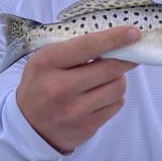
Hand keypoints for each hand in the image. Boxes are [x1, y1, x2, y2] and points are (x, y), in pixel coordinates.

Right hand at [16, 26, 140, 152]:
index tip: (133, 32)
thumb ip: (74, 48)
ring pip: (117, 88)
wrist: (29, 126)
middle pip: (110, 69)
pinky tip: (101, 95)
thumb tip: (114, 39)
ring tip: (107, 78)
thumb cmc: (41, 84)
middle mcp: (59, 88)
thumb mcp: (46, 60)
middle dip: (125, 59)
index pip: (88, 46)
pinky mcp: (86, 127)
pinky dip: (114, 97)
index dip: (114, 38)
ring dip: (118, 79)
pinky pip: (116, 105)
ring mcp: (73, 111)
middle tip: (129, 55)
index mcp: (47, 63)